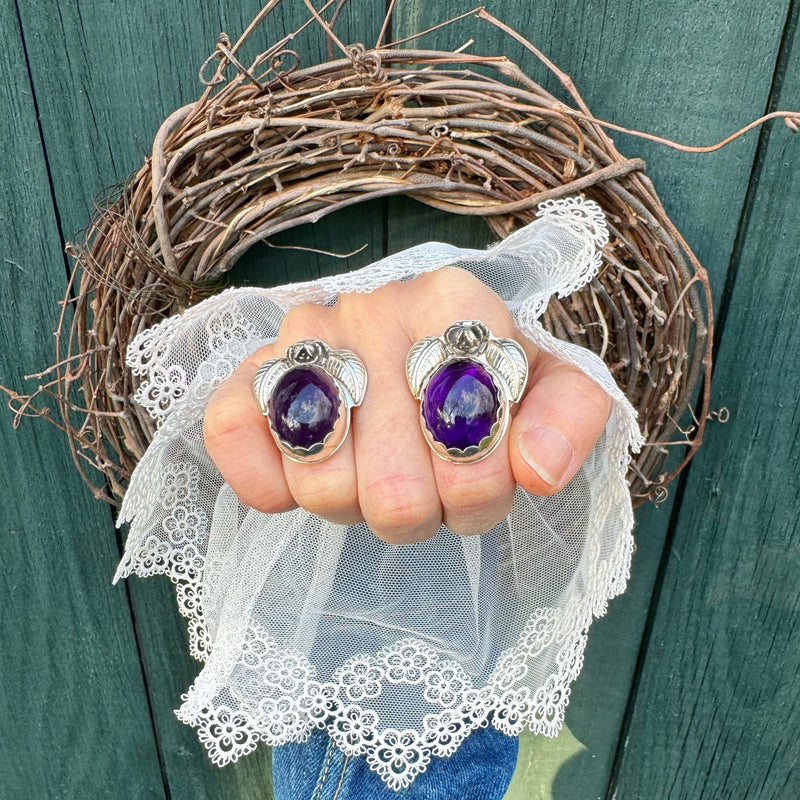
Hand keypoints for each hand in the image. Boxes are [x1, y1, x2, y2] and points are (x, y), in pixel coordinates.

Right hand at [203, 266, 611, 543]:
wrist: (414, 335)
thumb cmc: (481, 375)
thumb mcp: (549, 385)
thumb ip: (569, 418)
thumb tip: (537, 468)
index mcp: (453, 303)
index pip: (472, 442)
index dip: (480, 486)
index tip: (484, 469)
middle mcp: (373, 310)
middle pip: (394, 492)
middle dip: (422, 510)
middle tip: (430, 484)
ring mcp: (305, 339)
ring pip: (321, 483)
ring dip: (356, 504)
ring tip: (376, 472)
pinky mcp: (251, 371)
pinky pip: (234, 435)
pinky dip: (270, 482)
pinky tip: (305, 476)